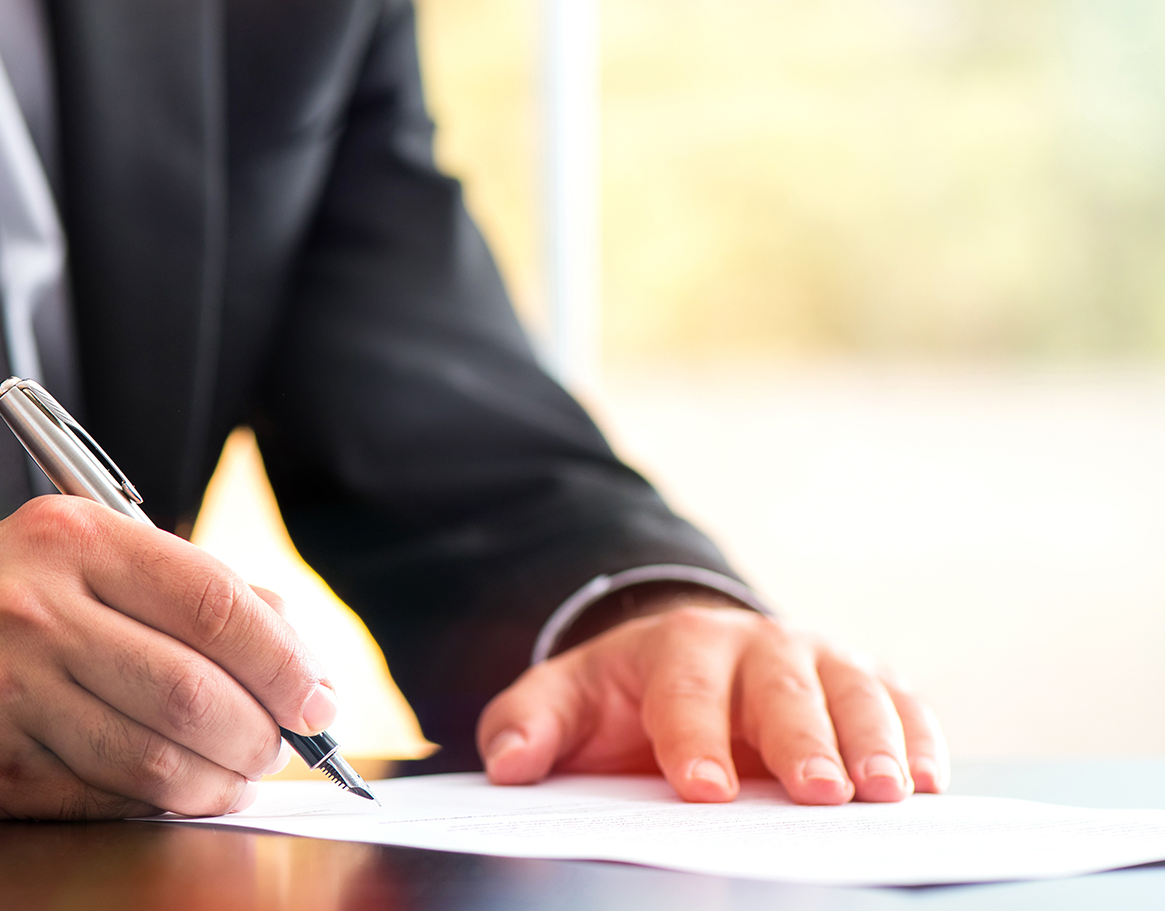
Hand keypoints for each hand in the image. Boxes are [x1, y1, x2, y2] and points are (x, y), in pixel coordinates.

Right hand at [0, 495, 333, 818]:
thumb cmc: (1, 600)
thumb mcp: (87, 555)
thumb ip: (195, 588)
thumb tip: (298, 654)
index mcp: (74, 539)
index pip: (213, 602)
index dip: (284, 660)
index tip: (319, 695)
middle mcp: (36, 610)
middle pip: (193, 691)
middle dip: (261, 733)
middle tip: (282, 744)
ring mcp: (4, 693)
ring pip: (155, 761)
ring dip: (220, 782)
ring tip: (237, 775)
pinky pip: (104, 800)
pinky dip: (160, 805)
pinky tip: (178, 791)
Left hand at [477, 602, 946, 804]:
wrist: (687, 654)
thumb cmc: (627, 693)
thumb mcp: (565, 699)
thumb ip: (529, 723)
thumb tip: (508, 765)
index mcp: (677, 647)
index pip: (686, 693)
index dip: (694, 740)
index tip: (701, 789)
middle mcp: (755, 645)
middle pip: (781, 690)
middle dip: (801, 740)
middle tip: (817, 793)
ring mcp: (817, 659)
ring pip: (852, 692)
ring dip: (873, 741)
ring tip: (888, 792)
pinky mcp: (864, 681)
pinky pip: (902, 702)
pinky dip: (920, 737)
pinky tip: (931, 780)